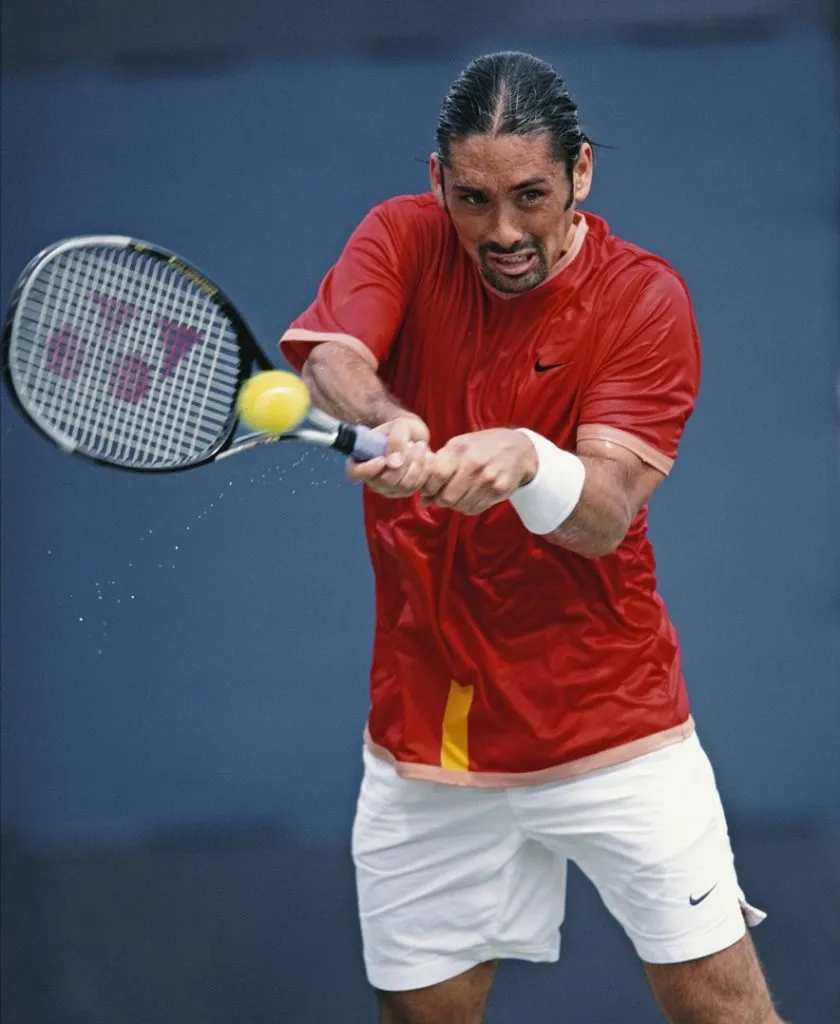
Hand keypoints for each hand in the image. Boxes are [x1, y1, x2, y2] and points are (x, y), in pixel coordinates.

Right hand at [345, 415, 432, 497]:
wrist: (414, 435)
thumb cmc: (401, 428)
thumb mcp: (399, 426)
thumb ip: (396, 441)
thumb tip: (393, 463)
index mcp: (362, 460)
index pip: (355, 473)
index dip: (368, 469)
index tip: (383, 459)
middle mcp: (372, 478)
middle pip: (385, 482)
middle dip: (404, 462)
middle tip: (413, 444)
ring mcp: (389, 488)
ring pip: (403, 485)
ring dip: (417, 464)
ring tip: (421, 446)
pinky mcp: (405, 491)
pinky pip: (416, 487)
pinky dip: (425, 470)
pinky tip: (427, 456)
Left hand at [421, 428, 537, 514]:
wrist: (517, 448)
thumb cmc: (480, 447)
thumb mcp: (458, 447)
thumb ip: (437, 468)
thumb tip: (422, 499)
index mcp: (460, 449)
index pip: (436, 476)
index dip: (429, 488)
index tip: (430, 490)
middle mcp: (474, 464)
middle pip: (447, 497)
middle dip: (441, 501)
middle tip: (444, 496)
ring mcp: (489, 478)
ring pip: (461, 506)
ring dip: (456, 505)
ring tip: (460, 495)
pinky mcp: (500, 490)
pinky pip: (475, 509)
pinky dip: (469, 507)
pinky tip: (472, 496)